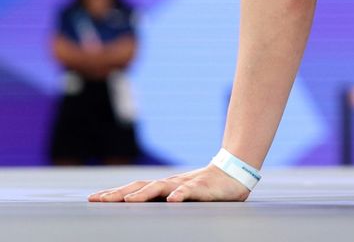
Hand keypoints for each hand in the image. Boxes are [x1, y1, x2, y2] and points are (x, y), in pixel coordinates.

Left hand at [87, 164, 250, 202]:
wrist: (233, 173)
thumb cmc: (204, 188)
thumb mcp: (180, 195)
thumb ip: (162, 199)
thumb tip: (138, 206)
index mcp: (163, 186)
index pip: (134, 188)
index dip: (114, 193)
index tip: (92, 199)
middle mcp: (170, 183)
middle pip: (140, 186)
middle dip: (119, 194)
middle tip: (99, 200)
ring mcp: (185, 184)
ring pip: (161, 187)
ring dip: (144, 193)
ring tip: (130, 201)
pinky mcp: (202, 188)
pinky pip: (191, 191)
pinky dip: (181, 195)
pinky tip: (173, 200)